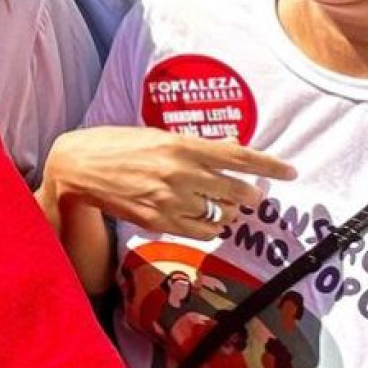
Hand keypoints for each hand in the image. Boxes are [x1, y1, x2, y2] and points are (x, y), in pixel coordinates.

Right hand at [44, 127, 296, 238]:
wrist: (77, 168)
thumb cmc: (115, 144)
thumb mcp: (156, 136)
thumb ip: (193, 146)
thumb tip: (228, 150)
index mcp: (181, 145)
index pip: (238, 156)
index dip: (269, 165)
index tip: (290, 172)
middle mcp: (180, 173)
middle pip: (235, 191)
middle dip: (250, 196)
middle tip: (252, 196)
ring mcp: (170, 200)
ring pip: (220, 216)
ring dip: (227, 214)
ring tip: (221, 209)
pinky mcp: (159, 221)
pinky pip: (200, 232)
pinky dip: (208, 228)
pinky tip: (202, 220)